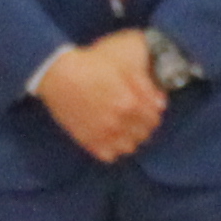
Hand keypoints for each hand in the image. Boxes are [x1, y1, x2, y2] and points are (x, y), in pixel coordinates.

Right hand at [37, 35, 166, 162]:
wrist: (58, 74)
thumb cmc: (91, 65)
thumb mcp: (122, 67)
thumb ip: (144, 85)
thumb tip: (161, 103)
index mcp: (130, 103)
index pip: (154, 119)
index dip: (153, 113)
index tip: (148, 109)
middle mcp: (118, 122)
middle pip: (143, 135)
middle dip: (143, 126)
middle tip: (136, 118)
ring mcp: (102, 134)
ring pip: (128, 148)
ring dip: (129, 139)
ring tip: (124, 129)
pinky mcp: (87, 140)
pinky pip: (109, 155)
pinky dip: (112, 149)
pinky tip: (109, 137)